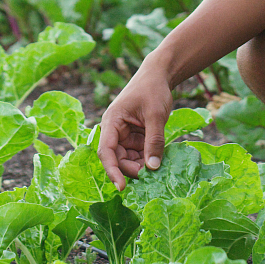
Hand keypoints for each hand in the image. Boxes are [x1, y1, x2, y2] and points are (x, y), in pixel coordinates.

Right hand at [96, 67, 171, 188]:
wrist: (159, 76)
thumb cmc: (153, 90)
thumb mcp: (155, 115)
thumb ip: (154, 140)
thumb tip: (153, 167)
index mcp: (112, 122)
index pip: (106, 151)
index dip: (112, 171)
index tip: (121, 187)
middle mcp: (114, 131)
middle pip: (117, 158)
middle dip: (131, 169)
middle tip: (150, 176)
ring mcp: (125, 135)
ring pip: (128, 159)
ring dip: (140, 166)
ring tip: (157, 168)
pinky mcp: (135, 138)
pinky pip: (138, 154)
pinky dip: (147, 159)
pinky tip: (158, 161)